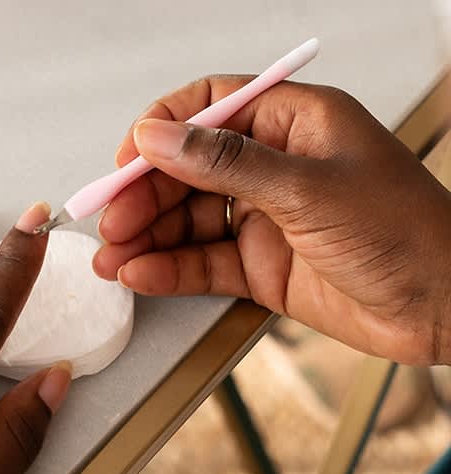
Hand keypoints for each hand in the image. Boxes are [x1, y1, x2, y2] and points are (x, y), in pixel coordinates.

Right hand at [94, 76, 450, 364]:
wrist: (446, 310)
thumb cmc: (409, 233)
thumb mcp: (308, 188)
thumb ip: (226, 164)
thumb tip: (161, 137)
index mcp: (294, 123)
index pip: (211, 108)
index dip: (164, 130)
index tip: (128, 159)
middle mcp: (275, 166)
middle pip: (189, 170)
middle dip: (145, 196)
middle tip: (112, 221)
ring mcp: (265, 218)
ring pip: (189, 220)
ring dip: (147, 237)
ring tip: (114, 257)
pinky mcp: (261, 265)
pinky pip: (204, 262)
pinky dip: (170, 269)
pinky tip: (143, 275)